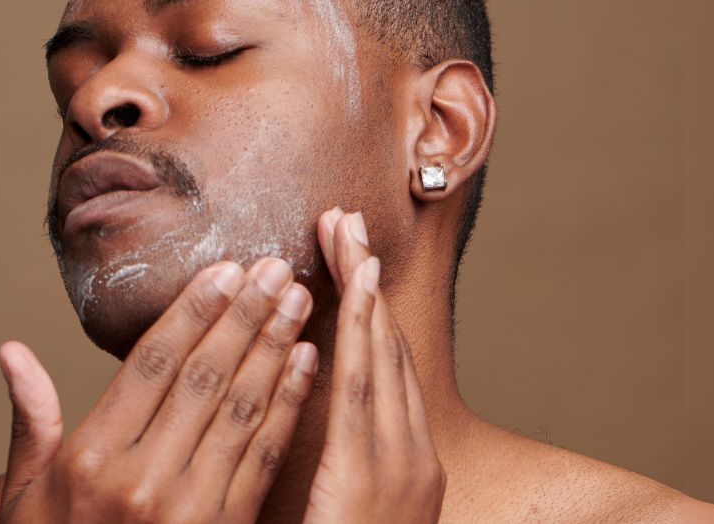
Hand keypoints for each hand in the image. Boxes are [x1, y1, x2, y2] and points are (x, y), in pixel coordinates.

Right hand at [0, 258, 318, 522]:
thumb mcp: (25, 495)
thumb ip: (29, 420)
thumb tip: (11, 350)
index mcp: (91, 459)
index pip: (150, 364)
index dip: (192, 311)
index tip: (225, 268)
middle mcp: (143, 480)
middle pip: (204, 377)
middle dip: (244, 315)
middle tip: (276, 266)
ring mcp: (191, 508)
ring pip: (242, 408)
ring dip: (276, 347)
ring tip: (298, 300)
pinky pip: (265, 456)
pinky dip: (289, 405)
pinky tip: (306, 363)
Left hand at [303, 209, 446, 522]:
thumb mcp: (346, 515)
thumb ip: (336, 468)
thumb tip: (302, 413)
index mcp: (402, 466)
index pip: (377, 369)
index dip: (362, 309)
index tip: (346, 257)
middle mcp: (412, 457)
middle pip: (383, 350)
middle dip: (365, 282)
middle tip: (345, 220)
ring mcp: (401, 466)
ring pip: (379, 359)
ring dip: (363, 291)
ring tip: (348, 233)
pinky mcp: (377, 479)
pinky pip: (365, 393)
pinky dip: (361, 336)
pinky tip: (354, 291)